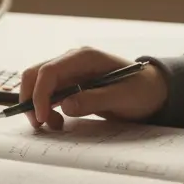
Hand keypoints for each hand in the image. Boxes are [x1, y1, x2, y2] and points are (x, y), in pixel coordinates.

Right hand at [18, 47, 168, 129]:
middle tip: (39, 124)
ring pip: (38, 84)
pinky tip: (59, 122)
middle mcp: (72, 61)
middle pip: (35, 74)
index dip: (40, 94)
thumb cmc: (142, 90)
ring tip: (55, 125)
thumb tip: (66, 105)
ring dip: (38, 105)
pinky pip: (48, 94)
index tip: (42, 118)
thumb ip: (96, 99)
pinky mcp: (70, 84)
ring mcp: (70, 72)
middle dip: (31, 99)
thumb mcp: (124, 97)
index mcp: (85, 57)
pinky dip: (46, 108)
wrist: (153, 91)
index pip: (49, 71)